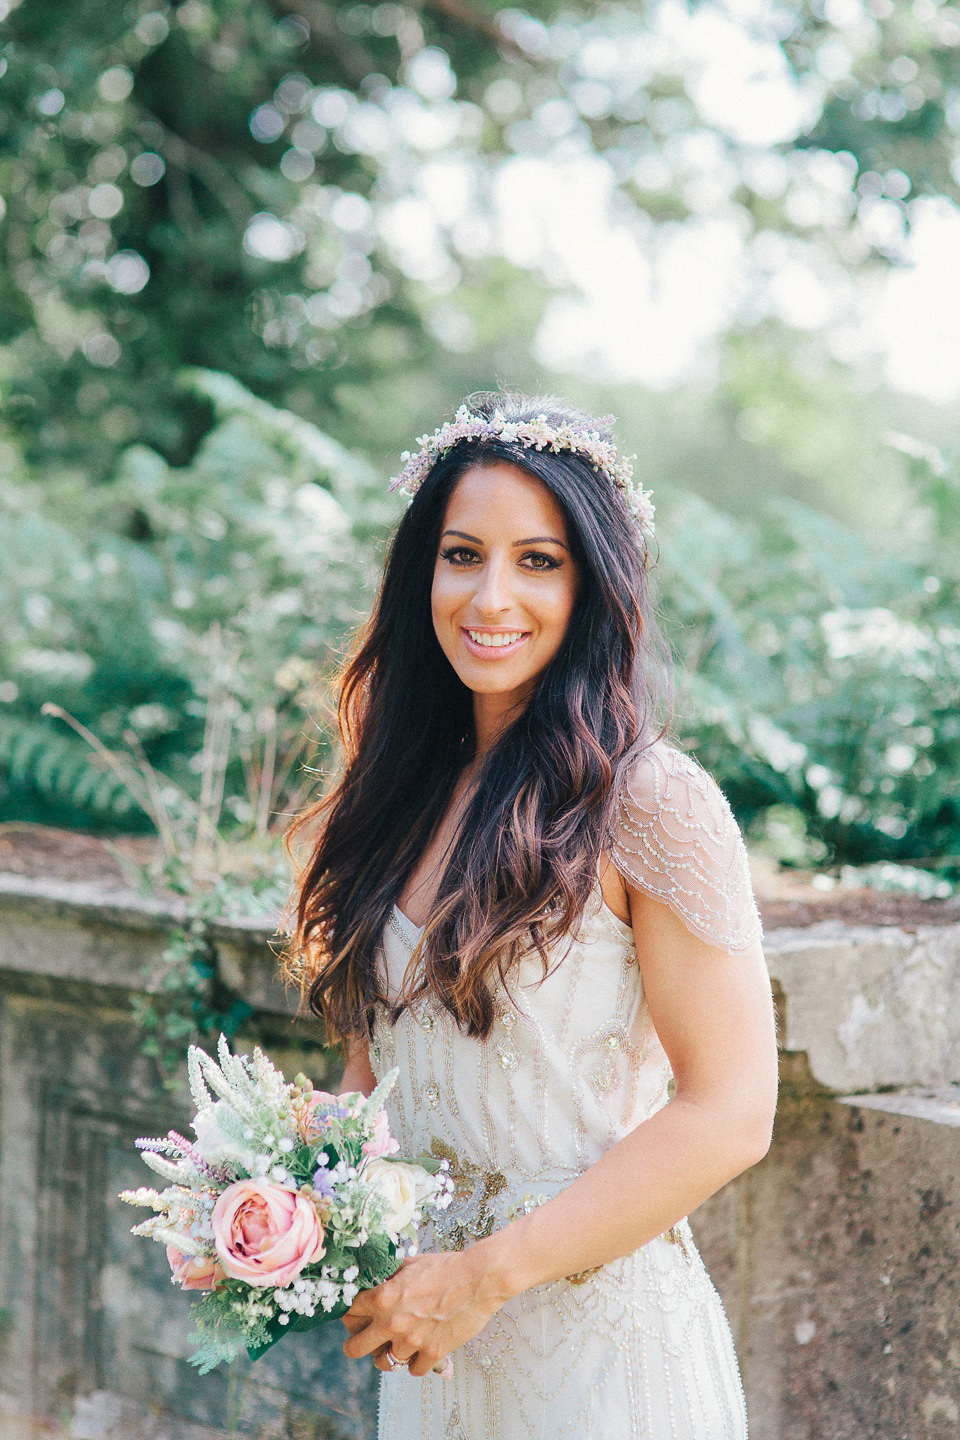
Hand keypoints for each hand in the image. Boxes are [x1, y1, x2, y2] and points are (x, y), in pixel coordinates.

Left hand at [341, 1249, 505, 1377]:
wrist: (479, 1279)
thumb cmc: (446, 1267)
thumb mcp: (410, 1263)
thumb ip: (389, 1276)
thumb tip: (376, 1281)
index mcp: (383, 1297)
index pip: (348, 1313)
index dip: (350, 1314)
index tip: (357, 1316)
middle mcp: (392, 1323)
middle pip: (354, 1348)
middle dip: (356, 1344)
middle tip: (366, 1340)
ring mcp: (412, 1342)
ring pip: (383, 1364)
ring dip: (388, 1355)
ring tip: (396, 1345)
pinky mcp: (432, 1354)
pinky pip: (413, 1370)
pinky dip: (415, 1362)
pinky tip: (421, 1349)